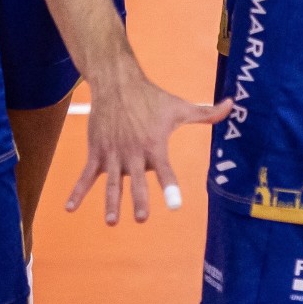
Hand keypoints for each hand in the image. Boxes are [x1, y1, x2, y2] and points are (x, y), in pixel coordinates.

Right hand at [68, 69, 231, 224]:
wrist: (116, 82)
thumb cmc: (151, 97)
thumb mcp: (179, 107)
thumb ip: (206, 113)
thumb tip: (233, 106)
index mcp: (155, 145)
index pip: (165, 171)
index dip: (170, 187)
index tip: (175, 204)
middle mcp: (133, 152)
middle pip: (138, 181)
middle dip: (139, 199)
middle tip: (142, 217)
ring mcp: (113, 153)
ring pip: (112, 182)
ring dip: (111, 202)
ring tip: (112, 221)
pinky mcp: (97, 152)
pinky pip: (86, 175)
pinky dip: (77, 192)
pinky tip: (70, 208)